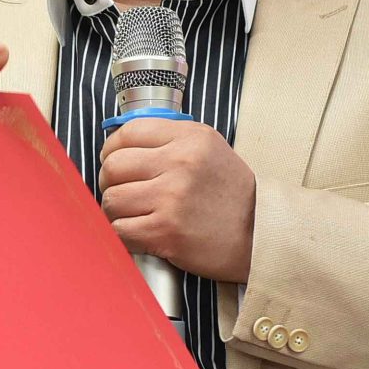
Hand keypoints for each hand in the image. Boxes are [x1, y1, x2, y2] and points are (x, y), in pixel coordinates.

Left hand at [99, 119, 257, 283]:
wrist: (258, 236)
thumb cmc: (232, 195)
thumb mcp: (210, 149)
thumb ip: (171, 139)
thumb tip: (124, 142)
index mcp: (190, 139)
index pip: (129, 132)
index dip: (112, 147)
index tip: (113, 158)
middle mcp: (179, 164)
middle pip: (114, 166)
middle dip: (109, 180)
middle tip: (119, 189)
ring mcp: (171, 199)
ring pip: (112, 199)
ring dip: (114, 209)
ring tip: (130, 213)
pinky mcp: (165, 232)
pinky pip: (119, 229)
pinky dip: (121, 233)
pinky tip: (136, 232)